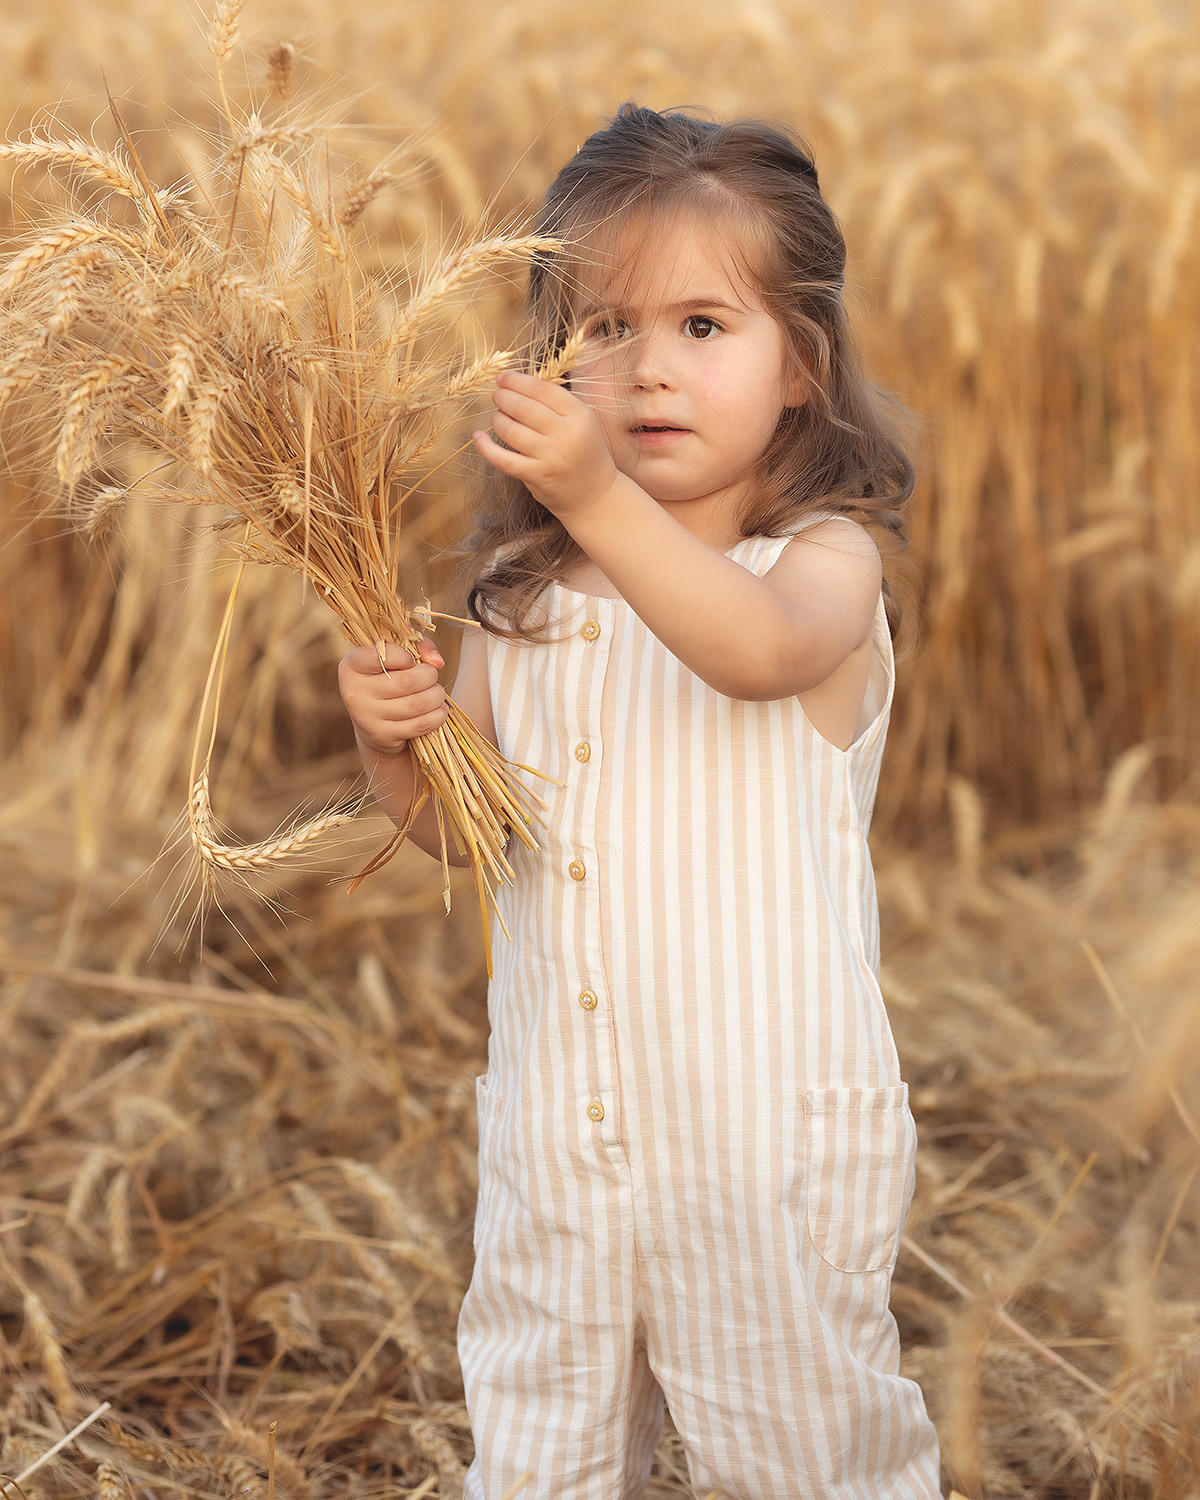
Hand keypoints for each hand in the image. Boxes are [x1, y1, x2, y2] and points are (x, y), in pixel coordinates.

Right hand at [338, 637, 446, 755]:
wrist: (373, 724)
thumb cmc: (387, 681)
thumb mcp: (396, 657)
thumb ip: (419, 646)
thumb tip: (437, 662)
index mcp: (352, 666)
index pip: (381, 655)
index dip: (405, 656)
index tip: (411, 661)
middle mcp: (355, 692)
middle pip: (406, 682)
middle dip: (429, 676)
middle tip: (431, 676)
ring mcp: (367, 717)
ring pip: (416, 704)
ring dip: (436, 696)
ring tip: (437, 692)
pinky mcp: (382, 736)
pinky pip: (420, 725)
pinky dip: (437, 716)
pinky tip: (439, 709)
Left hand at [472, 371, 618, 520]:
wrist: (595, 496)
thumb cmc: (584, 454)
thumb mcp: (582, 422)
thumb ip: (556, 404)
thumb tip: (518, 384)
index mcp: (579, 415)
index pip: (542, 389)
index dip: (517, 380)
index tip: (503, 378)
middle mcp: (566, 434)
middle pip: (523, 407)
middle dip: (503, 397)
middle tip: (497, 396)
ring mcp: (551, 457)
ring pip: (511, 430)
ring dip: (497, 419)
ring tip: (497, 417)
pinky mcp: (537, 476)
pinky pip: (503, 459)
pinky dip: (486, 447)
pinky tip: (478, 437)